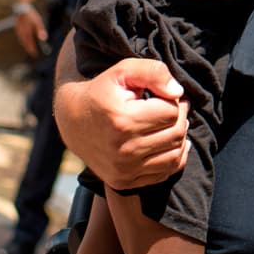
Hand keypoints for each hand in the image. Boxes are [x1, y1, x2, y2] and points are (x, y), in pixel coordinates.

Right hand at [13, 6, 47, 56]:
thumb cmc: (31, 15)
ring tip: (31, 49)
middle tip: (34, 54)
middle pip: (25, 42)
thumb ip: (40, 30)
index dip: (32, 49)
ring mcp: (17, 29)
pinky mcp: (17, 27)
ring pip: (22, 40)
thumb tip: (44, 39)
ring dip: (26, 45)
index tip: (36, 54)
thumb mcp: (38, 22)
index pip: (29, 43)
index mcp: (25, 31)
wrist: (22, 5)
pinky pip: (20, 36)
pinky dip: (24, 40)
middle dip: (29, 48)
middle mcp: (20, 31)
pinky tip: (27, 41)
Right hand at [54, 53, 188, 189]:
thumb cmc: (102, 92)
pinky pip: (165, 173)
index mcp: (123, 121)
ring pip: (175, 155)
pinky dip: (173, 157)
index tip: (165, 96)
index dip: (173, 101)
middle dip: (180, 117)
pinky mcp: (124, 182)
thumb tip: (178, 92)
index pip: (171, 112)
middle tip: (173, 108)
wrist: (73, 121)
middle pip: (175, 134)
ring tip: (170, 124)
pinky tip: (167, 142)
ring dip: (180, 137)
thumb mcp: (123, 71)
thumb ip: (153, 72)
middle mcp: (124, 150)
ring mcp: (124, 170)